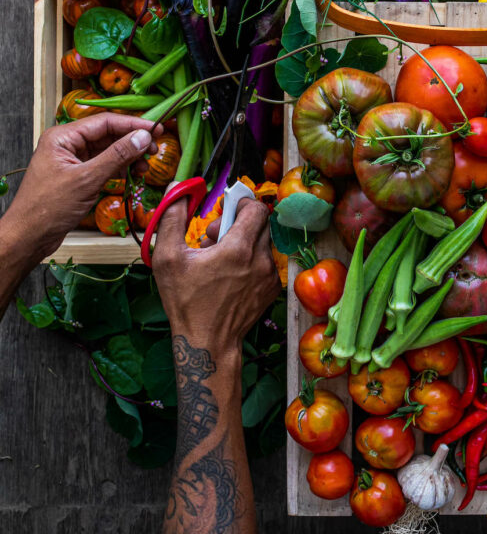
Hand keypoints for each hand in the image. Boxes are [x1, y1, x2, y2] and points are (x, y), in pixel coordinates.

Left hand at [1, 114, 162, 259]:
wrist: (29, 236)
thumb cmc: (49, 207)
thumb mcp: (87, 179)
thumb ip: (117, 156)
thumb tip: (143, 137)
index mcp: (63, 137)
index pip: (105, 122)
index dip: (133, 124)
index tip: (157, 129)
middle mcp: (68, 144)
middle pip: (108, 135)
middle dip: (133, 142)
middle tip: (155, 150)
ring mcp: (73, 160)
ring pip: (109, 151)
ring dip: (129, 157)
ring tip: (145, 167)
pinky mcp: (78, 176)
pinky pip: (104, 165)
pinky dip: (120, 169)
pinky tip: (133, 174)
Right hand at [152, 196, 279, 364]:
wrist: (208, 343)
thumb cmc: (186, 302)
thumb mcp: (168, 258)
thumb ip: (172, 218)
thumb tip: (177, 190)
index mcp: (238, 249)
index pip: (255, 208)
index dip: (240, 204)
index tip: (224, 213)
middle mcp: (260, 260)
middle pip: (261, 223)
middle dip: (238, 223)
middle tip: (214, 239)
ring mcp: (270, 276)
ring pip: (262, 242)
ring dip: (243, 243)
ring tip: (220, 261)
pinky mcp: (273, 288)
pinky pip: (266, 262)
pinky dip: (250, 261)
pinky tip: (230, 276)